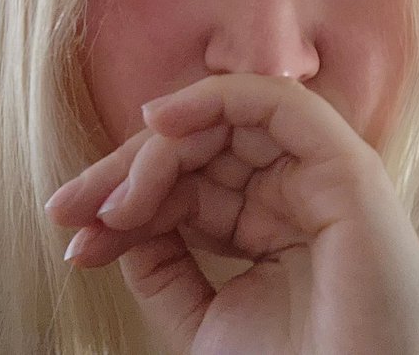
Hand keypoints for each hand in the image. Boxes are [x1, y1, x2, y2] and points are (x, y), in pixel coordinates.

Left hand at [46, 74, 418, 353]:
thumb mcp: (204, 319)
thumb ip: (165, 268)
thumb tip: (120, 222)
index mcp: (276, 230)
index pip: (192, 189)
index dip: (128, 202)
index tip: (74, 238)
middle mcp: (301, 197)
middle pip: (203, 151)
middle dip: (129, 171)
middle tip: (71, 209)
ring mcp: (325, 179)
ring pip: (228, 124)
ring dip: (158, 149)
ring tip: (111, 199)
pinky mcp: (346, 167)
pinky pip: (277, 105)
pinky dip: (215, 99)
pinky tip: (160, 123)